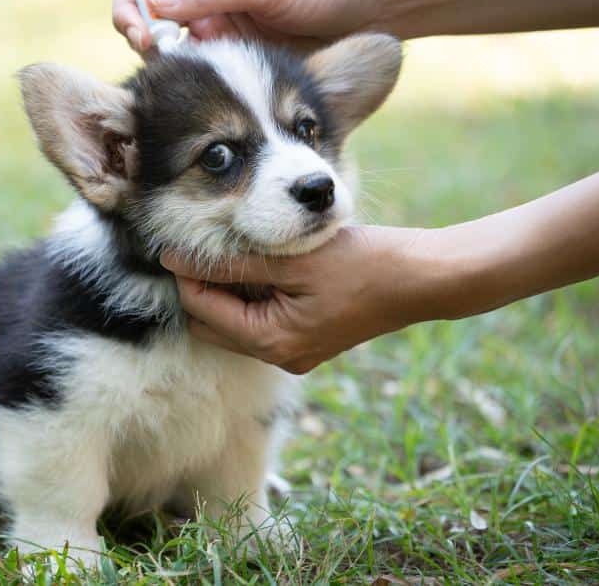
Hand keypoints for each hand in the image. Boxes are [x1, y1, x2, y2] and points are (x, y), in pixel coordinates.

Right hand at [112, 0, 382, 52]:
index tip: (142, 36)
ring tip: (181, 76)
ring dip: (163, 62)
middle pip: (142, 15)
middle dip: (140, 38)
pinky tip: (199, 88)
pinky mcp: (224, 52)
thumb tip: (153, 4)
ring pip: (161, 46)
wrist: (367, 8)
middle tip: (159, 61)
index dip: (131, 8)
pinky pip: (189, 66)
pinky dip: (185, 77)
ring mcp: (209, 21)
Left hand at [161, 227, 430, 373]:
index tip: (180, 240)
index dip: (186, 274)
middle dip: (203, 286)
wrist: (422, 278)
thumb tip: (176, 259)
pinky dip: (253, 295)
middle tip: (210, 245)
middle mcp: (277, 357)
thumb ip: (233, 261)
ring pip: (234, 322)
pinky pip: (260, 321)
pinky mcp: (305, 341)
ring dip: (228, 290)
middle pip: (210, 322)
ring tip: (240, 251)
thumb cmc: (362, 265)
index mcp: (270, 342)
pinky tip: (265, 265)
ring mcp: (292, 353)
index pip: (200, 309)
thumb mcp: (292, 259)